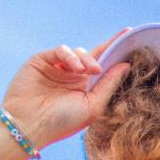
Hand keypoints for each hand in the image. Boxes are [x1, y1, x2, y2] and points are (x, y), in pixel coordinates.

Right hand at [1, 28, 131, 149]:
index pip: (104, 66)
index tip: (129, 34)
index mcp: (86, 88)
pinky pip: (61, 51)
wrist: (30, 126)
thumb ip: (109, 84)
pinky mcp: (42, 60)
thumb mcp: (93, 106)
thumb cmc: (62, 123)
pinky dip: (70, 56)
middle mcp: (73, 77)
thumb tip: (126, 65)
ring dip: (87, 59)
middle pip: (93, 54)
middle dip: (104, 51)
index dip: (116, 51)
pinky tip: (75, 68)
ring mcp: (57, 68)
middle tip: (104, 65)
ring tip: (89, 72)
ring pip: (79, 51)